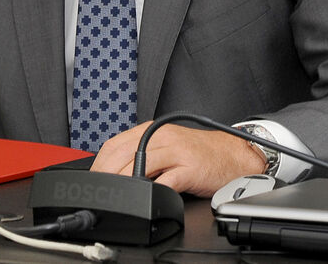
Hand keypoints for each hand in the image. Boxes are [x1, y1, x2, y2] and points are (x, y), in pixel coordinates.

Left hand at [90, 121, 266, 196]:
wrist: (233, 154)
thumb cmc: (199, 153)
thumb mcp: (166, 146)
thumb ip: (143, 153)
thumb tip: (114, 171)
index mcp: (153, 130)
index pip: (115, 143)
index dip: (99, 163)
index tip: (94, 179)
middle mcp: (162, 137)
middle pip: (123, 153)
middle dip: (106, 174)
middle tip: (101, 190)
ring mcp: (176, 152)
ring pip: (140, 163)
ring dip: (123, 181)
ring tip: (117, 194)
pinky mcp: (190, 169)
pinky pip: (166, 180)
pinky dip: (152, 190)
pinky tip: (145, 197)